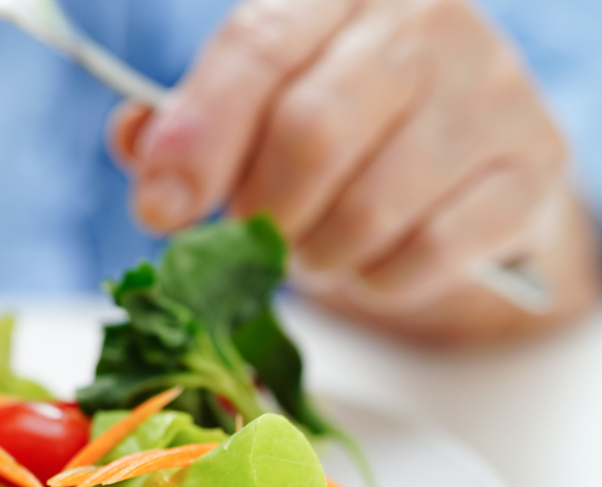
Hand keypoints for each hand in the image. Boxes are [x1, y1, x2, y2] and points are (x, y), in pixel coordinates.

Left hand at [108, 0, 597, 343]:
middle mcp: (421, 21)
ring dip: (316, 254)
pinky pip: (430, 252)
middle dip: (259, 210)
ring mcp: (488, 87)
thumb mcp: (250, 103)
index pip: (256, 48)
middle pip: (311, 134)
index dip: (197, 137)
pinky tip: (368, 261)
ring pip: (370, 207)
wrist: (456, 151)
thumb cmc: (331, 121)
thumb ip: (183, 123)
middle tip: (250, 234)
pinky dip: (378, 279)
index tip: (159, 209)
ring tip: (308, 247)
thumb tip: (137, 141)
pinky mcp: (530, 163)